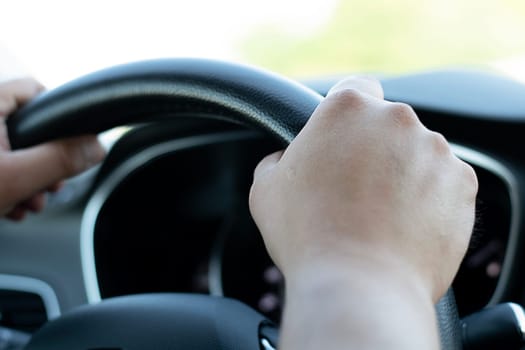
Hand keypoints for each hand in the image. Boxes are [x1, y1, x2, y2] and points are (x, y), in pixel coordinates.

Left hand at [0, 78, 105, 219]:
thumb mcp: (17, 177)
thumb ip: (60, 159)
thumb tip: (98, 147)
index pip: (32, 89)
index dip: (58, 113)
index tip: (70, 139)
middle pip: (27, 128)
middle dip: (44, 162)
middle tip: (49, 185)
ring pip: (14, 151)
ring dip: (29, 180)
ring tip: (28, 203)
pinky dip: (9, 185)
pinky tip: (10, 206)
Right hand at [250, 76, 476, 303]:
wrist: (358, 285)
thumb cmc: (307, 236)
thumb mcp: (266, 189)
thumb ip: (278, 160)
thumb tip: (287, 160)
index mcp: (347, 109)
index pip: (355, 88)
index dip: (348, 114)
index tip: (344, 137)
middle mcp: (395, 118)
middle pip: (387, 123)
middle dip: (374, 147)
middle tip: (355, 187)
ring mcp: (434, 149)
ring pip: (417, 151)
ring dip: (403, 171)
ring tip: (381, 212)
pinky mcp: (462, 182)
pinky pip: (444, 180)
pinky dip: (430, 196)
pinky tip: (405, 223)